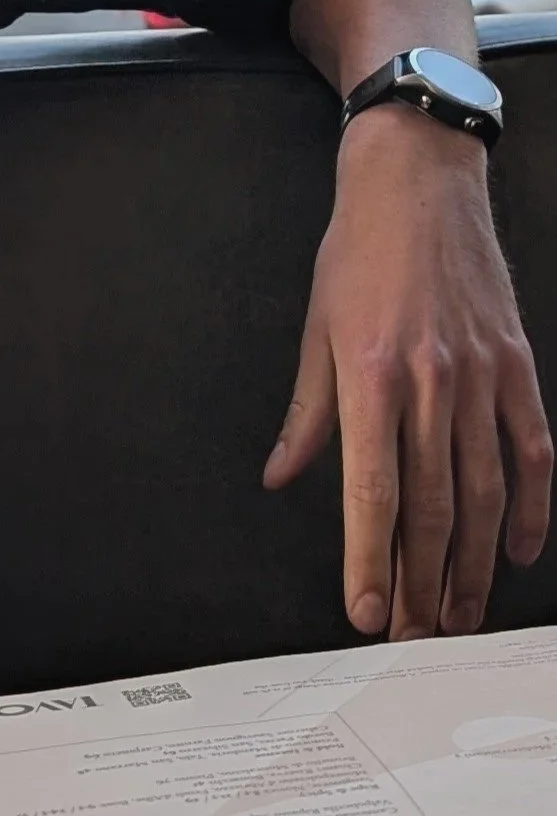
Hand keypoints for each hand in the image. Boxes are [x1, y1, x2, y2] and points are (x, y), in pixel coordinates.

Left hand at [262, 103, 552, 637]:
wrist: (418, 181)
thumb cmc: (359, 249)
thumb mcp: (316, 328)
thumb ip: (307, 415)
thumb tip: (282, 476)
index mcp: (370, 375)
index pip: (372, 493)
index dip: (370, 561)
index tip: (367, 613)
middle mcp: (430, 383)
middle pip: (432, 509)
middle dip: (422, 583)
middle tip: (415, 634)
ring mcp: (481, 376)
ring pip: (484, 494)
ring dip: (472, 565)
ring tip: (459, 615)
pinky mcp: (517, 366)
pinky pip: (532, 453)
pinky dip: (529, 509)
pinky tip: (515, 551)